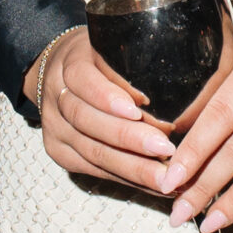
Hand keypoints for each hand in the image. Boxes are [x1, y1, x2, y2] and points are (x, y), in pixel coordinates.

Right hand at [22, 27, 175, 192]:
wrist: (56, 74)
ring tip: (165, 177)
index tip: (137, 109)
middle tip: (165, 149)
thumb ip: (130, 63)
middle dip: (128, 139)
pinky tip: (153, 185)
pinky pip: (94, 170)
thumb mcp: (109, 47)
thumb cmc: (97, 60)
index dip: (107, 97)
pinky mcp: (61, 153)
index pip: (83, 80)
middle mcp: (56, 99)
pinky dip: (127, 179)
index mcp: (68, 66)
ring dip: (132, 168)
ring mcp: (55, 129)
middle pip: (87, 121)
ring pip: (92, 152)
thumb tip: (177, 85)